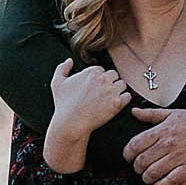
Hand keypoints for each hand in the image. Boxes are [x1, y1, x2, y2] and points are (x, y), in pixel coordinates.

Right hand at [43, 56, 132, 171]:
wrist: (71, 123)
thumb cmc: (64, 105)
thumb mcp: (57, 83)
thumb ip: (62, 68)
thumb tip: (69, 61)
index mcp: (92, 72)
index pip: (102, 70)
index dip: (99, 79)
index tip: (95, 87)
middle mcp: (104, 79)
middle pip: (114, 75)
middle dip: (109, 83)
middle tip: (103, 93)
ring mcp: (111, 91)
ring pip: (122, 85)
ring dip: (117, 90)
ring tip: (109, 98)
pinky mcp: (117, 103)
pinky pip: (128, 97)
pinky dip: (124, 100)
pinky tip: (116, 104)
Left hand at [122, 108, 185, 184]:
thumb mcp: (174, 113)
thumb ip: (151, 114)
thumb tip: (133, 111)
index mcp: (163, 129)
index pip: (135, 144)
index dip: (127, 154)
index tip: (128, 158)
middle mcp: (168, 143)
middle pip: (141, 161)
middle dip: (136, 168)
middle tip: (138, 169)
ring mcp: (179, 156)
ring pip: (153, 173)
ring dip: (146, 178)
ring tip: (148, 178)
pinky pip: (169, 181)